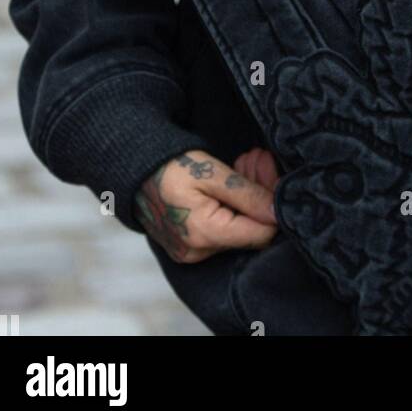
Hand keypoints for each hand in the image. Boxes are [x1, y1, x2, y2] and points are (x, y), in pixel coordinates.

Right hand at [134, 146, 279, 262]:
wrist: (133, 168)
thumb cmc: (172, 165)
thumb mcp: (212, 173)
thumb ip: (247, 194)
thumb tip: (278, 211)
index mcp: (204, 234)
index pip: (260, 234)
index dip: (272, 203)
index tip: (269, 170)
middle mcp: (198, 251)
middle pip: (250, 230)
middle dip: (259, 193)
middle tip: (257, 158)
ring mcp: (192, 252)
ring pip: (238, 228)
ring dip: (247, 196)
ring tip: (245, 161)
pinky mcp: (189, 246)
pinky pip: (222, 229)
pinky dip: (232, 205)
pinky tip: (233, 179)